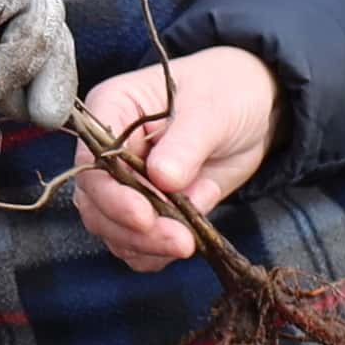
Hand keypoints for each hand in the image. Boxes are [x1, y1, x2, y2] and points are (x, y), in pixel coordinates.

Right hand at [72, 47, 276, 270]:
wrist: (253, 111)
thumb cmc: (226, 92)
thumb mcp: (211, 109)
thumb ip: (185, 143)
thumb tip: (161, 178)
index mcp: (112, 110)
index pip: (91, 162)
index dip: (111, 195)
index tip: (144, 216)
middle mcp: (109, 152)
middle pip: (96, 204)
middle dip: (133, 230)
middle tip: (178, 240)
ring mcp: (126, 184)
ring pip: (113, 230)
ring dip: (146, 246)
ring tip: (189, 241)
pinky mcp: (148, 210)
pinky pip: (138, 244)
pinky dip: (157, 253)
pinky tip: (188, 239)